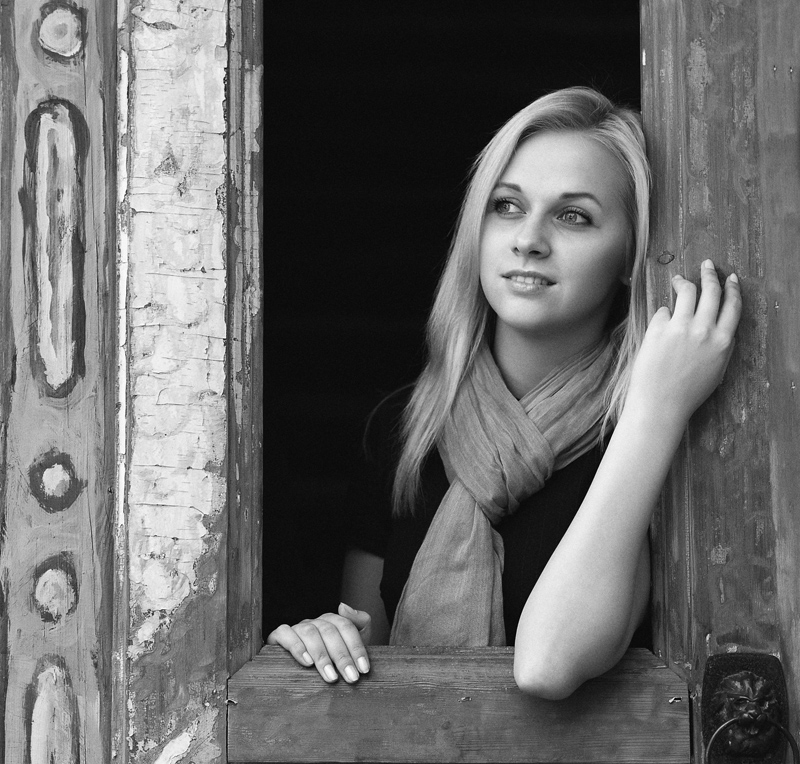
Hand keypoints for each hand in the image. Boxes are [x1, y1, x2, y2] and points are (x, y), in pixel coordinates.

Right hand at [265, 602, 371, 682]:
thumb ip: (360, 623)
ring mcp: (297, 628)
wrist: (293, 667)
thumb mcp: (349, 644)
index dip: (356, 647)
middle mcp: (315, 622)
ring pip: (310, 633)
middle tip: (351, 677)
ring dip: (322, 656)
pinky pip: (285, 634)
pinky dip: (297, 647)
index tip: (363, 669)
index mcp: (332, 620)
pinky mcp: (279, 635)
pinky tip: (306, 662)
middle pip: (330, 631)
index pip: (346, 627)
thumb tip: (344, 607)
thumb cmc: (328, 657)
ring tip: (331, 677)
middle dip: (342, 656)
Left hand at [626, 259, 741, 424]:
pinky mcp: (658, 329)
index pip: (733, 306)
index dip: (732, 289)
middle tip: (706, 265)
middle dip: (709, 274)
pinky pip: (662, 311)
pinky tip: (660, 324)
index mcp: (723, 342)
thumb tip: (718, 327)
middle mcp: (705, 330)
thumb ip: (719, 346)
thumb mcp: (716, 370)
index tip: (730, 277)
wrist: (660, 404)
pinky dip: (663, 314)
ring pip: (687, 292)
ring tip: (678, 280)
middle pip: (711, 291)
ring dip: (683, 282)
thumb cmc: (687, 393)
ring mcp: (681, 327)